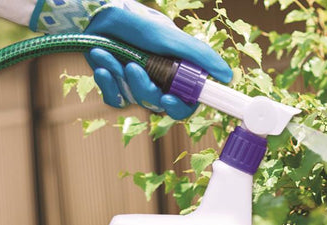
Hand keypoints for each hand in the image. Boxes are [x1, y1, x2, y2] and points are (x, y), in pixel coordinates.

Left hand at [84, 3, 231, 118]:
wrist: (98, 15)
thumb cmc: (137, 22)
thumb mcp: (171, 37)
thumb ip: (199, 57)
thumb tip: (228, 76)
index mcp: (176, 73)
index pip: (186, 102)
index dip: (179, 107)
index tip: (169, 99)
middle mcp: (159, 82)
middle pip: (159, 105)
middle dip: (144, 88)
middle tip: (133, 67)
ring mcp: (138, 87)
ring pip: (136, 101)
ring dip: (121, 77)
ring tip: (111, 53)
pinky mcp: (117, 88)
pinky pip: (116, 100)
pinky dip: (107, 82)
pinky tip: (102, 63)